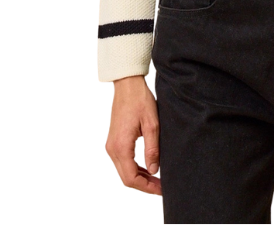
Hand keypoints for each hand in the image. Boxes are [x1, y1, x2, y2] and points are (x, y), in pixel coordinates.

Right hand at [105, 75, 161, 194]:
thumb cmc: (140, 100)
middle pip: (126, 178)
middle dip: (144, 185)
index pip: (131, 178)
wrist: (127, 84)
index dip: (147, 187)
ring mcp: (111, 145)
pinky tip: (148, 168)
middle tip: (162, 187)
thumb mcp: (152, 125)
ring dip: (140, 178)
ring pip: (124, 171)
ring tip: (157, 179)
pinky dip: (134, 168)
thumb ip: (152, 149)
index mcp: (121, 146)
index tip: (161, 189)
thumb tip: (154, 170)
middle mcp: (112, 148)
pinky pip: (123, 161)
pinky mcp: (114, 141)